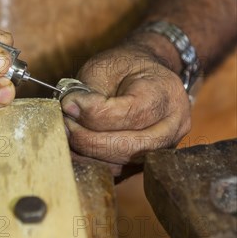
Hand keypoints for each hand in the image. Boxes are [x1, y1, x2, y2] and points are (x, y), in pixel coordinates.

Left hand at [61, 43, 190, 175]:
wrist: (146, 74)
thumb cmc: (125, 67)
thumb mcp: (106, 67)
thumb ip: (89, 92)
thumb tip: (69, 112)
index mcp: (165, 94)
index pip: (129, 114)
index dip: (93, 113)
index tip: (69, 103)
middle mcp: (172, 126)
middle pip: (128, 146)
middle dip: (88, 139)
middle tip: (65, 124)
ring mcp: (163, 149)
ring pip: (121, 164)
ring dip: (87, 153)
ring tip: (68, 133)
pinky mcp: (146, 163)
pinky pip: (117, 171)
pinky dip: (92, 161)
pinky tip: (76, 146)